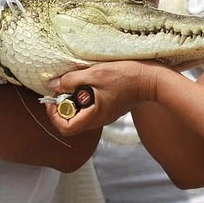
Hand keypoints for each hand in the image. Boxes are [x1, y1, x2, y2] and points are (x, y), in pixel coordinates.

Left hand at [45, 60, 164, 135]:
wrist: (150, 78)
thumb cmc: (124, 77)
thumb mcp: (94, 74)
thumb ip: (71, 80)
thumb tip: (54, 85)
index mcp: (93, 117)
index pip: (65, 128)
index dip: (54, 114)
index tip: (54, 97)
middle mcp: (99, 120)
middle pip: (71, 122)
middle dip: (64, 105)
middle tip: (66, 87)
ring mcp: (105, 115)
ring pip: (81, 114)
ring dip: (74, 100)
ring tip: (79, 82)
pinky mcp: (110, 108)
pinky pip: (91, 107)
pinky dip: (85, 97)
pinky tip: (91, 82)